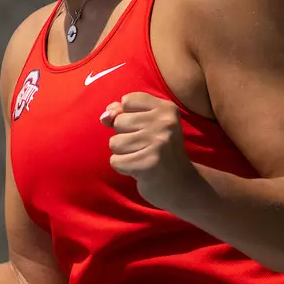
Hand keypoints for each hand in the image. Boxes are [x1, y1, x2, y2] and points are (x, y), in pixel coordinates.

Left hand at [100, 91, 203, 211]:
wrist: (179, 183)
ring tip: (141, 157)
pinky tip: (139, 169)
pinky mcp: (149, 164)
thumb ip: (121, 113)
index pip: (127, 100)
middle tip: (144, 147)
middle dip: (124, 136)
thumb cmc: (158, 150)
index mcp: (167, 108)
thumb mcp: (145, 124)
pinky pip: (115, 161)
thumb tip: (104, 117)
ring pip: (115, 142)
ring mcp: (158, 143)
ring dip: (123, 153)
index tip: (144, 129)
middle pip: (119, 122)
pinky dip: (123, 167)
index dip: (127, 116)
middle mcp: (165, 123)